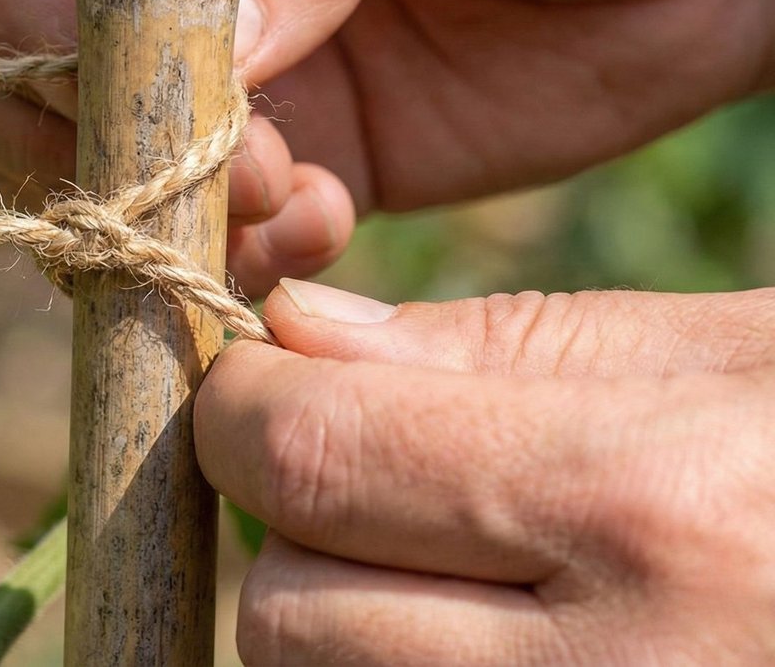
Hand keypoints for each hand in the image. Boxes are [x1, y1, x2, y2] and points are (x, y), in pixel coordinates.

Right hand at [0, 0, 774, 293]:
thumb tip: (209, 41)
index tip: (78, 66)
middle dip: (56, 120)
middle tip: (189, 164)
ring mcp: (204, 47)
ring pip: (66, 148)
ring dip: (144, 203)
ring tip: (292, 205)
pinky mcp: (273, 146)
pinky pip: (182, 223)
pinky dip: (218, 253)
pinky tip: (320, 228)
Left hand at [196, 280, 774, 663]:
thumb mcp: (734, 359)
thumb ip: (499, 349)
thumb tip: (294, 332)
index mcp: (650, 510)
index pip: (303, 457)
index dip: (243, 406)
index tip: (262, 379)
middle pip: (284, 612)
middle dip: (287, 530)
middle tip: (369, 482)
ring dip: (333, 624)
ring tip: (448, 570)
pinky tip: (482, 636)